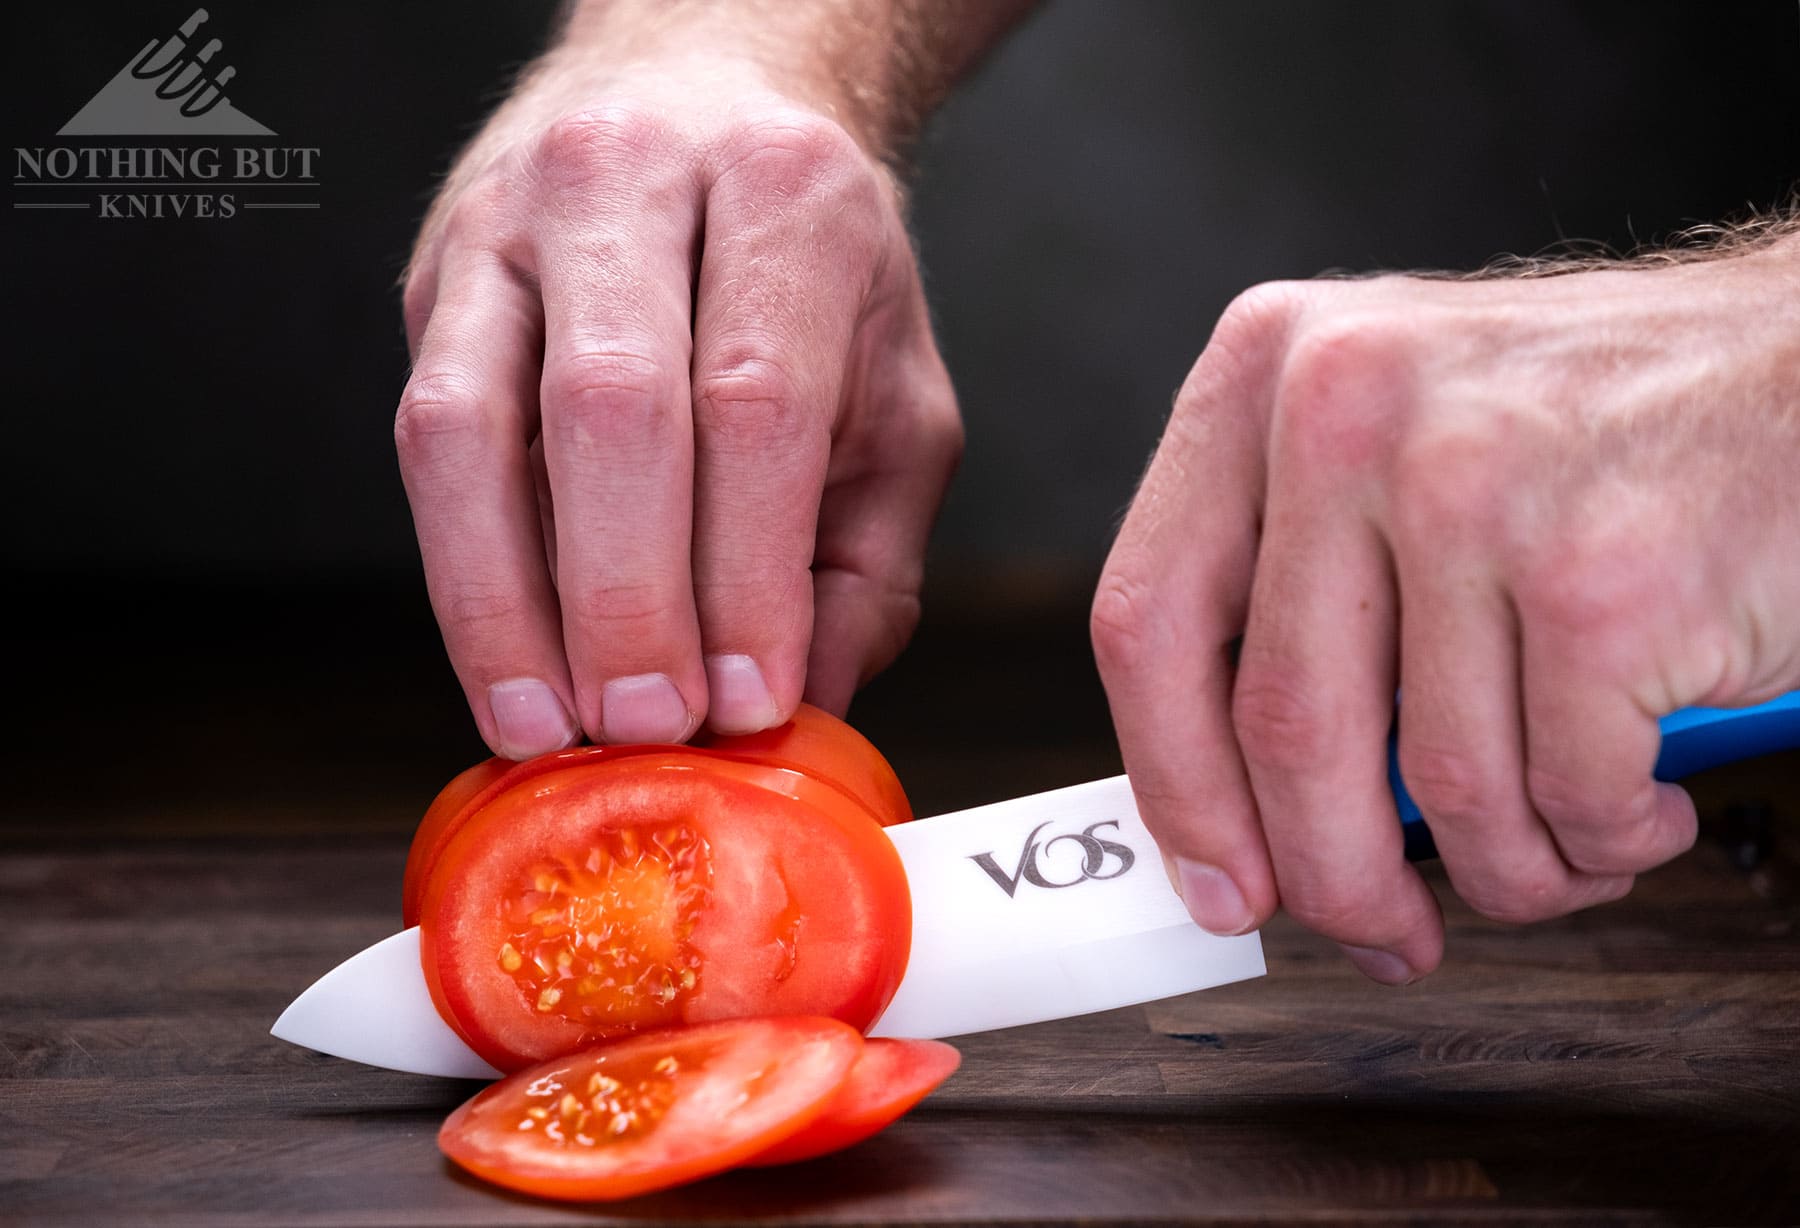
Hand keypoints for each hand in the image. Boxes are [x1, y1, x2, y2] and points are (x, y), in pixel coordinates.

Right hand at [396, 21, 959, 757]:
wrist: (703, 100)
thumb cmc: (814, 273)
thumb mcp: (895, 395)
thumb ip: (866, 558)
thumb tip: (807, 709)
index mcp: (782, 195)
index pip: (755, 402)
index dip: (745, 571)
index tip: (749, 700)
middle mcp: (632, 181)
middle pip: (610, 406)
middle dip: (626, 596)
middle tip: (650, 725)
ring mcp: (509, 223)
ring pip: (468, 425)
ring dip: (505, 603)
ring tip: (548, 727)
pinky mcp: (438, 281)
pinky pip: (425, 439)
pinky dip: (462, 573)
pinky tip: (505, 668)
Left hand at [1091, 236, 1799, 981]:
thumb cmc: (1591, 435)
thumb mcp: (1389, 448)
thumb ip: (1295, 593)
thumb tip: (1228, 815)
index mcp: (1265, 375)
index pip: (1148, 620)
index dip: (1175, 783)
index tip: (1215, 879)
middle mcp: (1346, 409)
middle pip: (1281, 729)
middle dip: (1334, 878)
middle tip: (1384, 930)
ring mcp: (1473, 488)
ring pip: (1435, 786)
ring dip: (1502, 868)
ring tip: (1556, 849)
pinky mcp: (1601, 578)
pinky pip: (1564, 799)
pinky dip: (1604, 843)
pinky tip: (1636, 803)